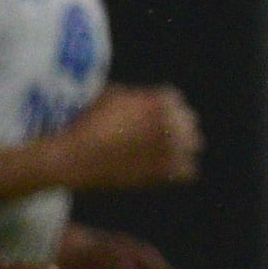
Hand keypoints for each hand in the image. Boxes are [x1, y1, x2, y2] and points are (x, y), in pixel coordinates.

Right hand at [62, 86, 203, 189]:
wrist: (74, 157)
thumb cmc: (86, 124)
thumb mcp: (110, 95)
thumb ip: (135, 95)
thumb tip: (142, 97)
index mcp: (162, 99)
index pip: (176, 102)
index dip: (163, 112)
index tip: (153, 121)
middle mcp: (174, 120)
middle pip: (188, 123)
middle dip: (176, 129)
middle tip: (158, 140)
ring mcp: (173, 146)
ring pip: (193, 146)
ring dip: (181, 149)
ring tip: (163, 156)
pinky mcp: (169, 171)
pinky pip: (189, 171)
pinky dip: (177, 172)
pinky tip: (162, 173)